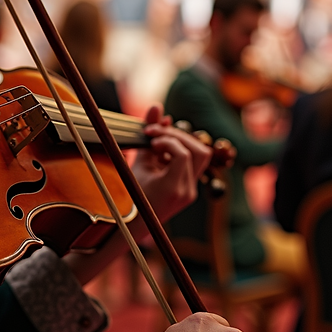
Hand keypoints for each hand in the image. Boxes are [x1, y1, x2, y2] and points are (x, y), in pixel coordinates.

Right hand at [131, 104, 211, 221]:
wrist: (132, 224)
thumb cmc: (130, 196)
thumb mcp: (137, 164)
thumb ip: (148, 136)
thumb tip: (157, 107)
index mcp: (173, 188)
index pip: (183, 155)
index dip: (169, 141)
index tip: (151, 140)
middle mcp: (187, 191)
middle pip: (201, 153)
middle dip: (180, 137)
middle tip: (159, 134)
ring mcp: (191, 191)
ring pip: (202, 157)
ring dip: (183, 143)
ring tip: (161, 144)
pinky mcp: (190, 189)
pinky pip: (193, 164)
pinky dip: (179, 152)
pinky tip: (161, 154)